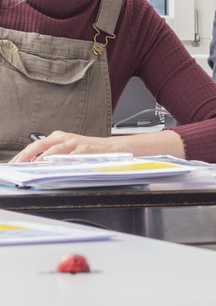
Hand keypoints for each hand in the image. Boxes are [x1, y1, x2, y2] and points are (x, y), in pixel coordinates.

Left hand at [12, 132, 138, 162]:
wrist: (113, 148)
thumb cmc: (89, 151)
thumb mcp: (69, 149)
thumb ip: (52, 155)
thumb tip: (33, 166)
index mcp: (59, 137)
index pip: (35, 145)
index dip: (22, 155)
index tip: (13, 164)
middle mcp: (65, 138)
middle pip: (41, 144)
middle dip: (27, 155)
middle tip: (17, 165)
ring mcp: (75, 143)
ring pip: (53, 150)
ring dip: (41, 159)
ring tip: (32, 167)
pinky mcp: (85, 149)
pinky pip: (70, 156)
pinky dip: (60, 162)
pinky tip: (53, 167)